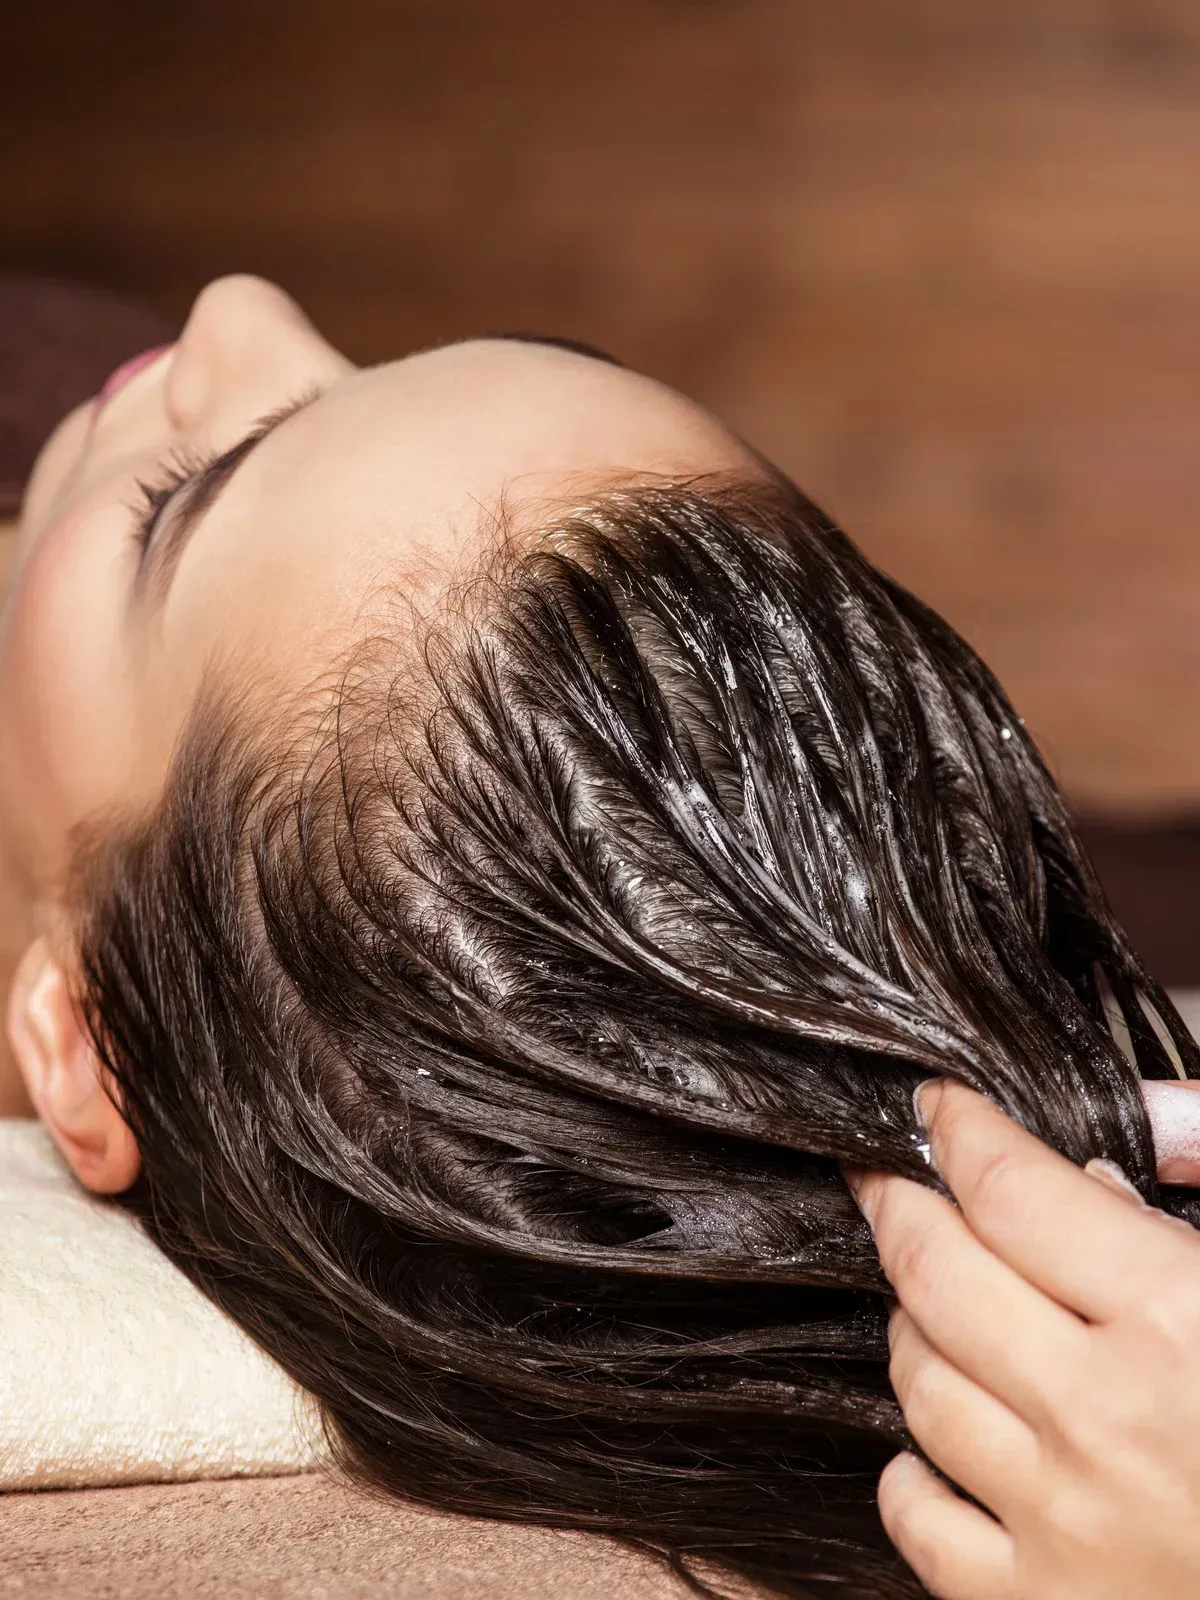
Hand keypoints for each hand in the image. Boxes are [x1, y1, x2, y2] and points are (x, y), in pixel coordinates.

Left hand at [849, 1079, 1199, 1599]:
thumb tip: (1093, 1166)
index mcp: (1179, 1324)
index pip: (1014, 1192)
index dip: (960, 1130)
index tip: (937, 1107)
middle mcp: (1107, 1422)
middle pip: (938, 1275)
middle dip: (897, 1204)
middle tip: (884, 1175)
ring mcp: (1069, 1526)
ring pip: (922, 1386)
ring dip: (914, 1327)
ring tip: (933, 1301)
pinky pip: (924, 1526)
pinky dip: (912, 1473)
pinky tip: (935, 1443)